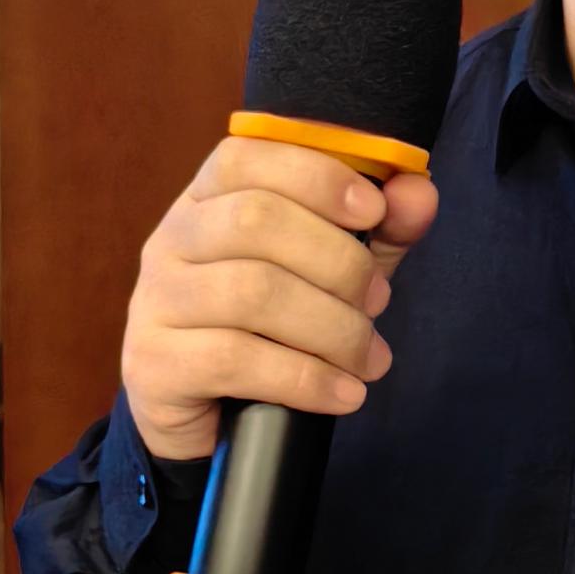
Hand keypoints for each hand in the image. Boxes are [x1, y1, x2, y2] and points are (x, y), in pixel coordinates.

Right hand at [121, 136, 441, 462]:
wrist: (204, 416)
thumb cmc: (270, 328)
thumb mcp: (330, 271)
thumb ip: (376, 230)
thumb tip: (418, 192)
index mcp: (207, 199)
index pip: (244, 157)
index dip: (314, 175)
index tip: (373, 211)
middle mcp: (172, 240)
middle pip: (254, 221)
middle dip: (338, 262)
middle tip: (378, 302)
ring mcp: (156, 302)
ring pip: (251, 293)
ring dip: (332, 328)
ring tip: (369, 358)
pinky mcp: (156, 365)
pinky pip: (235, 360)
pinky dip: (306, 379)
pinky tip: (344, 394)